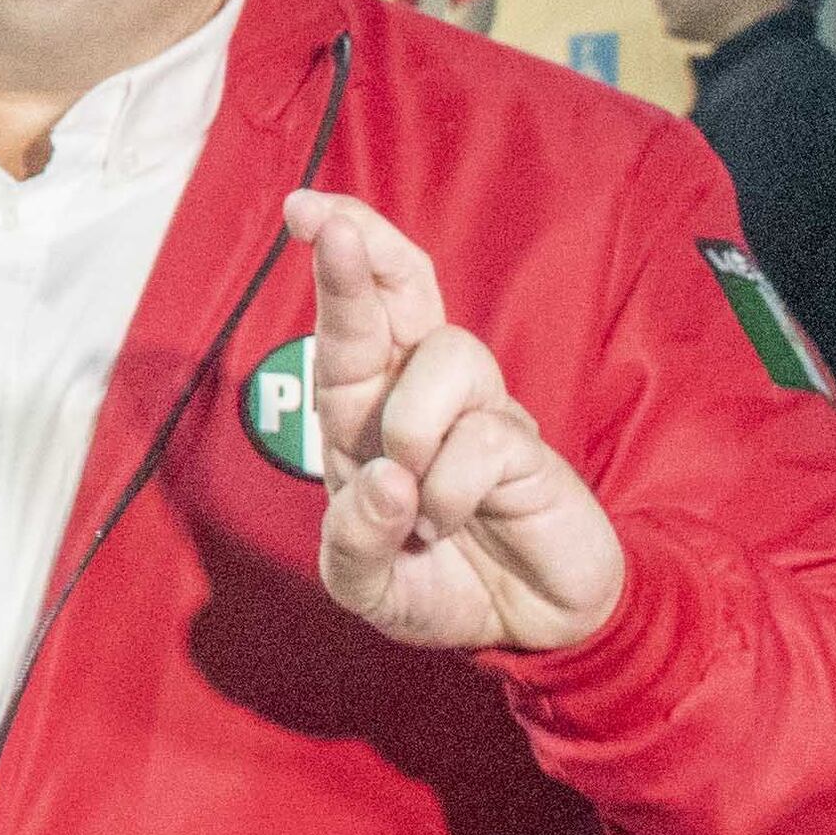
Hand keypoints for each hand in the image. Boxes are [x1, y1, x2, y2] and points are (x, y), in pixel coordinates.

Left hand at [298, 190, 624, 651]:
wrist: (530, 626)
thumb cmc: (440, 583)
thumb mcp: (368, 586)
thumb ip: (353, 542)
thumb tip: (382, 480)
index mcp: (368, 413)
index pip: (354, 321)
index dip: (337, 263)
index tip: (305, 208)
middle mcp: (421, 396)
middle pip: (404, 292)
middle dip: (368, 250)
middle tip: (333, 226)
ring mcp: (479, 413)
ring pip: (444, 358)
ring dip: (412, 428)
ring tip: (413, 496)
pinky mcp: (527, 446)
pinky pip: (482, 437)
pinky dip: (450, 490)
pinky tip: (451, 519)